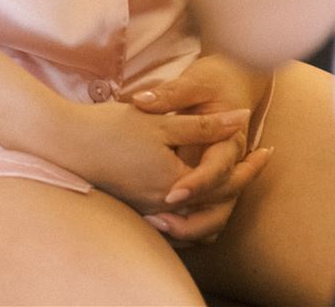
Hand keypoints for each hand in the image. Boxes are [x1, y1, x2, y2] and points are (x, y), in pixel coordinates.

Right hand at [52, 98, 251, 213]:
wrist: (67, 143)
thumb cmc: (112, 128)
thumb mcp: (162, 121)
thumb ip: (204, 125)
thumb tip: (242, 119)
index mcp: (176, 183)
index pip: (226, 182)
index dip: (250, 166)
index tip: (268, 150)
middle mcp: (165, 204)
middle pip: (217, 203)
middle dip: (242, 181)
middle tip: (261, 159)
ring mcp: (150, 209)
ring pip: (199, 214)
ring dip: (221, 197)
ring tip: (238, 175)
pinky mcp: (138, 206)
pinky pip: (180, 215)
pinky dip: (198, 205)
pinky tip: (201, 185)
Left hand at [127, 55, 273, 245]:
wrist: (233, 82)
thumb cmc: (214, 81)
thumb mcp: (194, 81)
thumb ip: (170, 94)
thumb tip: (141, 101)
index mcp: (230, 142)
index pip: (216, 170)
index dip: (195, 184)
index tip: (169, 194)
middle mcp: (230, 167)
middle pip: (220, 208)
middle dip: (190, 220)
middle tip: (155, 220)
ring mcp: (223, 180)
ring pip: (214, 220)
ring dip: (188, 229)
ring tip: (154, 226)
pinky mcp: (211, 186)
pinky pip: (204, 217)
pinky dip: (186, 226)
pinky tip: (157, 225)